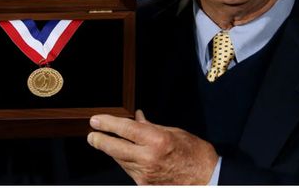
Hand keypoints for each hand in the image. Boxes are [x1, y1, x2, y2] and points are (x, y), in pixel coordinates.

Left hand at [87, 110, 217, 184]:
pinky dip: (126, 162)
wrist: (207, 178)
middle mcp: (148, 158)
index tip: (95, 120)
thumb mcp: (172, 132)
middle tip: (92, 135)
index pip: (124, 129)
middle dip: (99, 141)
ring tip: (109, 142)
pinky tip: (126, 156)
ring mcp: (145, 174)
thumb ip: (150, 126)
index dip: (107, 124)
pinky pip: (129, 170)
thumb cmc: (193, 152)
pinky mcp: (145, 185)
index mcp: (156, 141)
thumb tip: (135, 117)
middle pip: (114, 148)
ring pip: (120, 160)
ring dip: (113, 151)